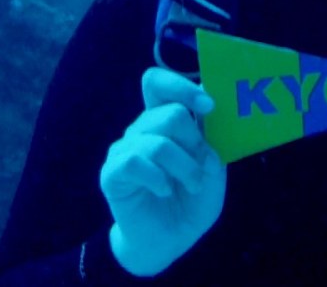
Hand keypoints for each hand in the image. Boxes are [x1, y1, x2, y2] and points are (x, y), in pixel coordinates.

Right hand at [100, 66, 226, 275]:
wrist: (166, 242)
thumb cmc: (189, 205)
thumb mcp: (212, 179)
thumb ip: (213, 154)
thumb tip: (207, 136)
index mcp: (163, 122)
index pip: (159, 84)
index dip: (183, 86)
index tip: (209, 107)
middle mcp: (142, 130)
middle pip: (169, 113)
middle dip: (194, 144)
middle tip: (200, 170)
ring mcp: (124, 150)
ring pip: (157, 142)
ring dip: (184, 168)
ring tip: (190, 187)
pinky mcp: (112, 172)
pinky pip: (134, 162)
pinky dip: (157, 178)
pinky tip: (163, 191)